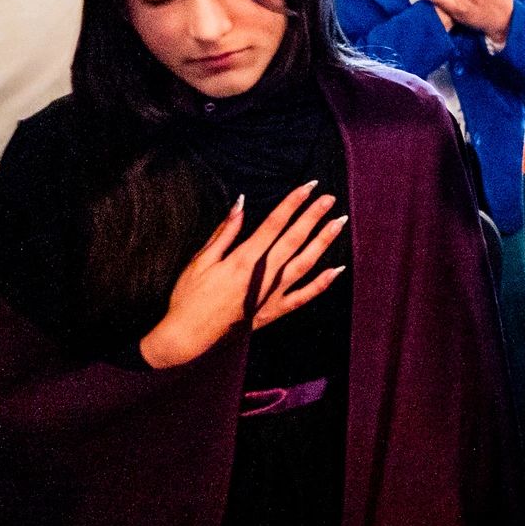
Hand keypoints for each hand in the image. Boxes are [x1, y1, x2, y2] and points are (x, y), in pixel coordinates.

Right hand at [139, 183, 347, 368]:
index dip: (292, 203)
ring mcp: (271, 295)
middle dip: (313, 216)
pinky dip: (322, 284)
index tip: (309, 187)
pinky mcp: (273, 312)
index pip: (274, 224)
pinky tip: (338, 270)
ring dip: (323, 242)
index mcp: (243, 260)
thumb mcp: (201, 261)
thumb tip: (241, 203)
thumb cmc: (188, 297)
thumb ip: (225, 232)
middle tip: (330, 198)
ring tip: (338, 223)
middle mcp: (262, 276)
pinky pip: (303, 297)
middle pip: (293, 239)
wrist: (186, 338)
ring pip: (304, 264)